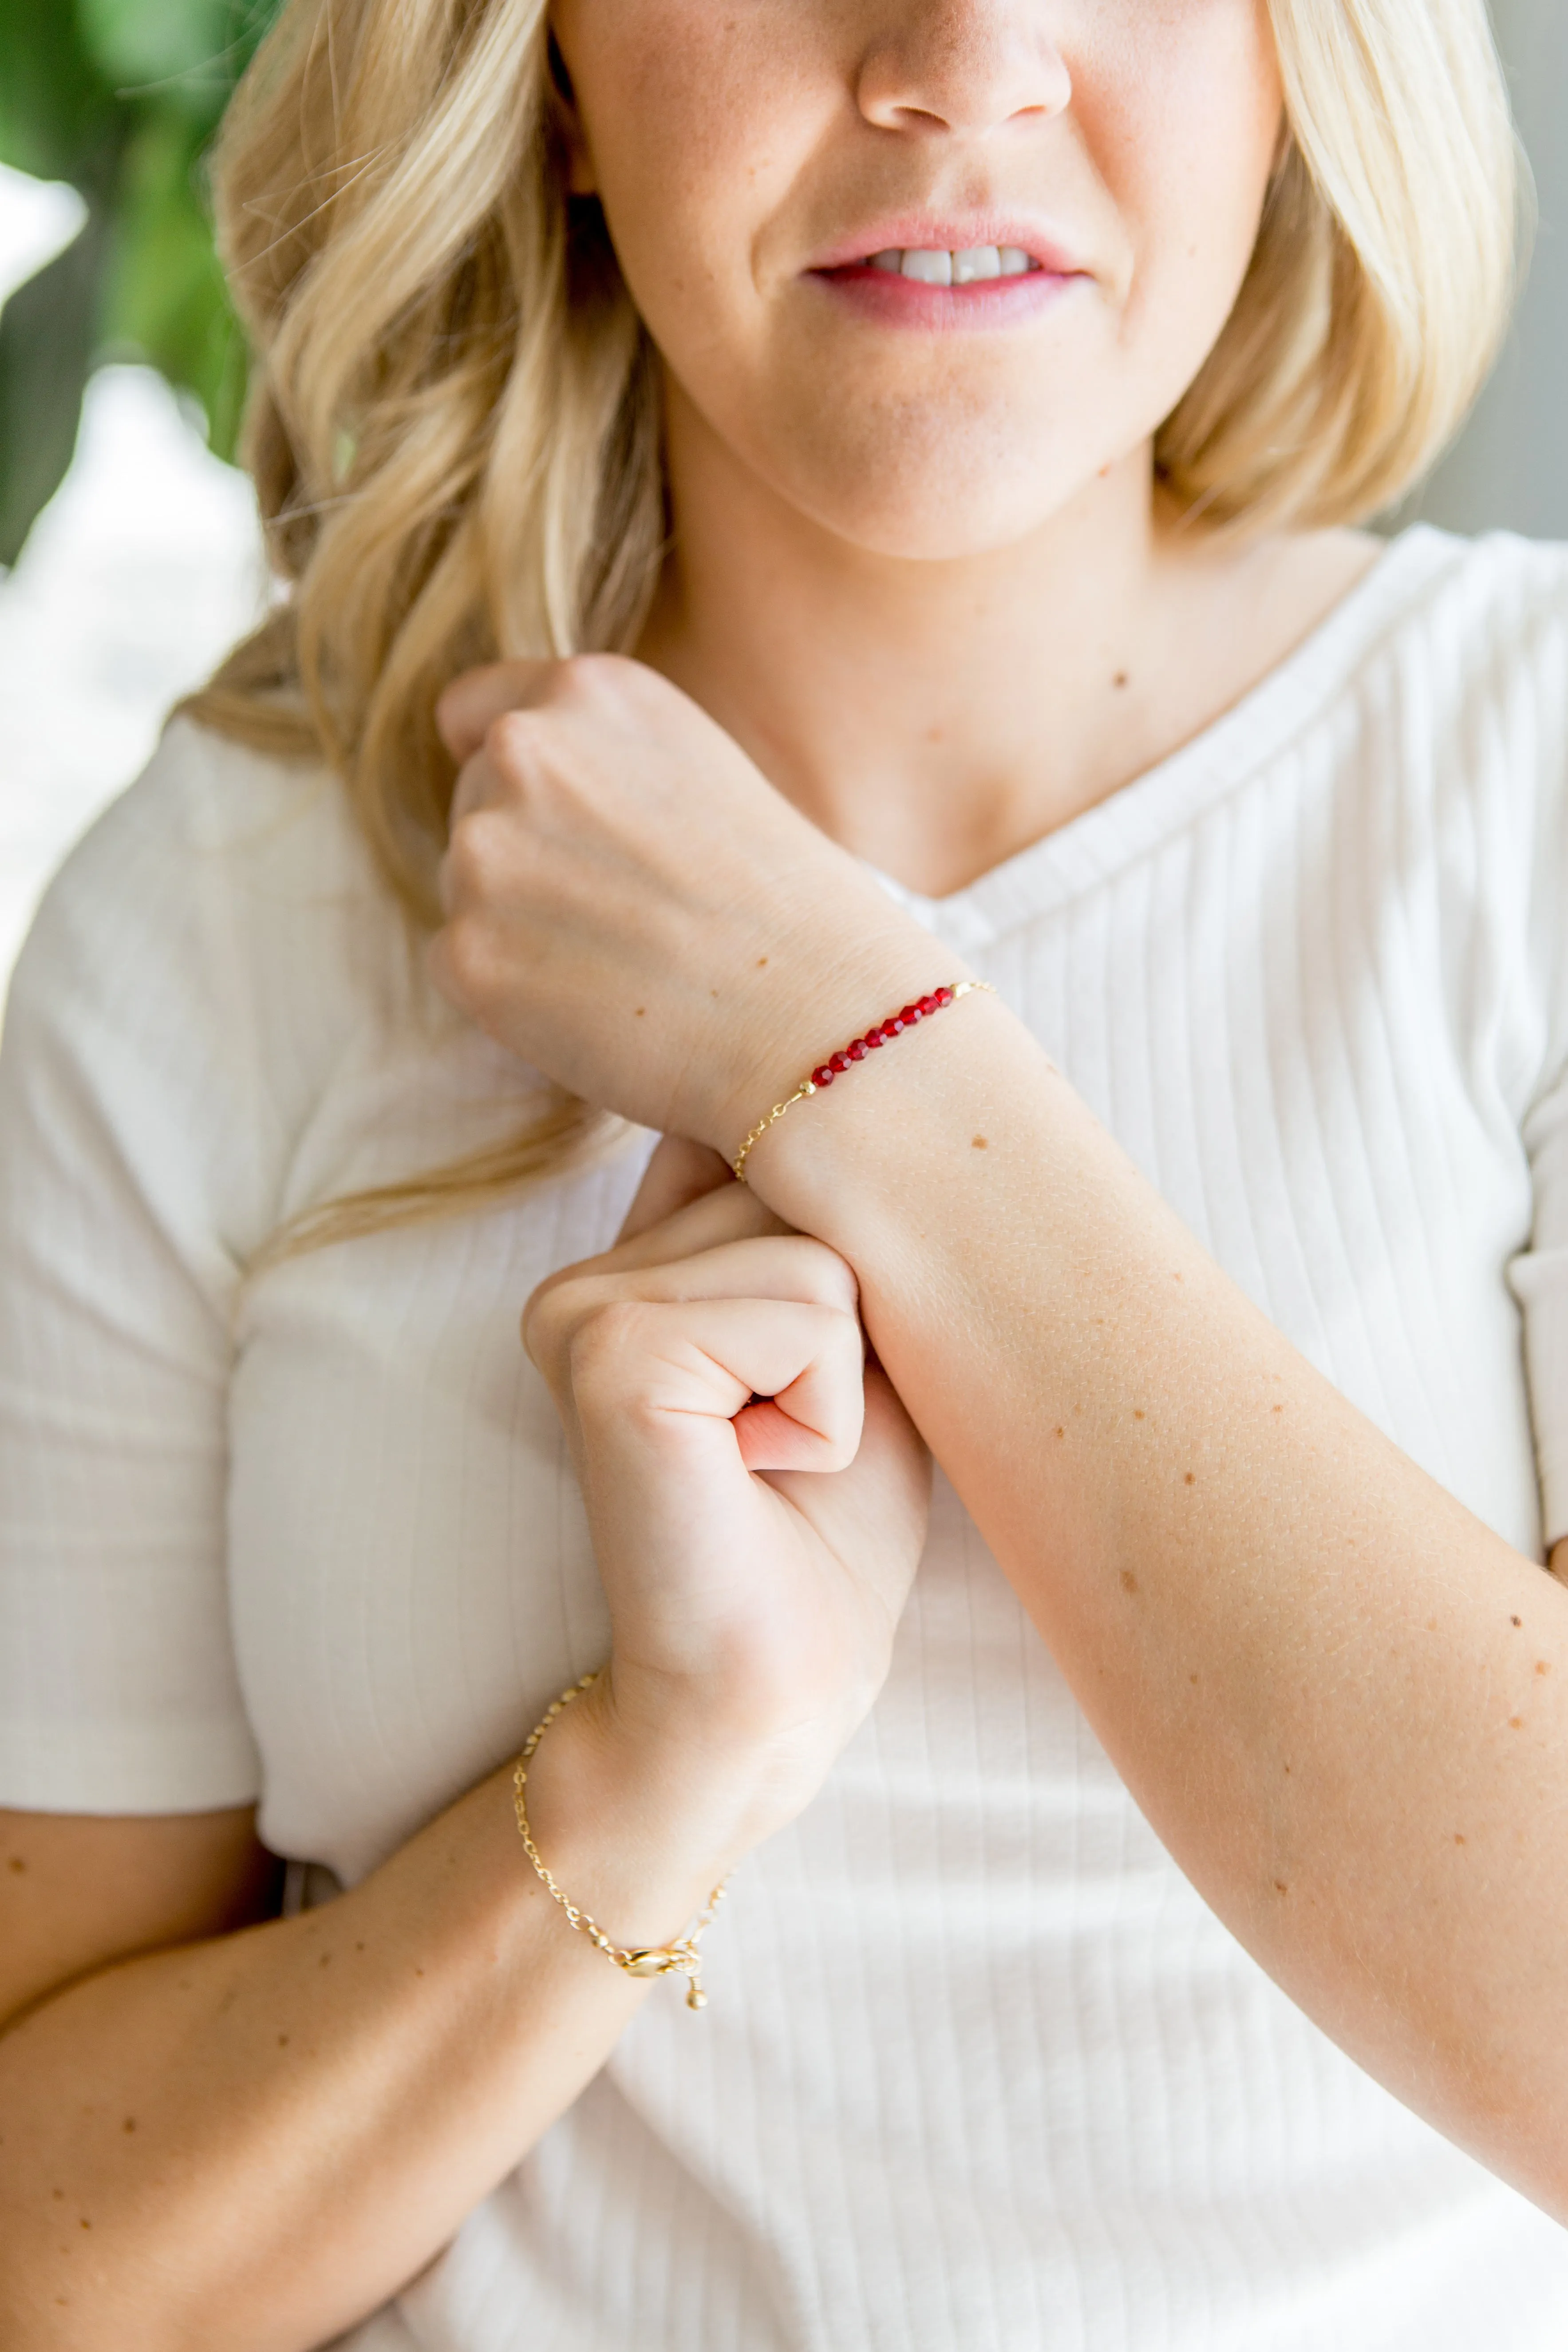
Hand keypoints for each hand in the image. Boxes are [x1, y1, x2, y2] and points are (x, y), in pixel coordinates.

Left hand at [428, 656, 950, 1152]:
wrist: (821, 1016)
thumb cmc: (792, 910)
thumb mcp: (703, 774)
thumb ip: (602, 764)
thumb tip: (520, 796)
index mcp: (589, 693)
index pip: (475, 713)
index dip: (503, 770)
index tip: (546, 823)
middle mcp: (523, 751)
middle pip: (472, 808)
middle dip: (526, 858)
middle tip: (624, 916)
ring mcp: (483, 850)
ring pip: (466, 890)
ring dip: (519, 927)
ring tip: (624, 963)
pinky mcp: (466, 950)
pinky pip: (462, 967)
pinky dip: (512, 995)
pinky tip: (596, 1007)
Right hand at [523, 1138, 930, 1839]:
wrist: (767, 1693)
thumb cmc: (826, 1536)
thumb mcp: (851, 1346)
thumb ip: (809, 1229)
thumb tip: (843, 1095)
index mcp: (625, 1266)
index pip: (767, 1149)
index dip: (838, 1254)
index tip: (821, 1369)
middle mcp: (582, 1274)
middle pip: (798, 1188)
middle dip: (850, 1324)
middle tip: (792, 1443)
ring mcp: (580, 1309)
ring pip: (814, 1248)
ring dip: (843, 1373)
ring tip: (777, 1460)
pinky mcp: (608, 1354)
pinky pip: (805, 1312)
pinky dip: (827, 1408)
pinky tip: (763, 1472)